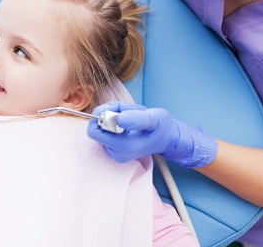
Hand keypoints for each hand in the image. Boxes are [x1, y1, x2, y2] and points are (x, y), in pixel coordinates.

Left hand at [87, 101, 217, 167]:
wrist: (168, 138)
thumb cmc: (162, 128)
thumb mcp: (154, 119)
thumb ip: (137, 119)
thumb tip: (119, 119)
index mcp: (122, 147)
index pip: (95, 131)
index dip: (102, 115)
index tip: (118, 109)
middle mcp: (115, 153)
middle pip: (97, 128)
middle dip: (109, 114)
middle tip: (126, 110)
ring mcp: (114, 152)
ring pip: (102, 127)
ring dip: (113, 116)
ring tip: (130, 116)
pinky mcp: (114, 149)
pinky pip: (106, 130)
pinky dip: (114, 121)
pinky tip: (128, 122)